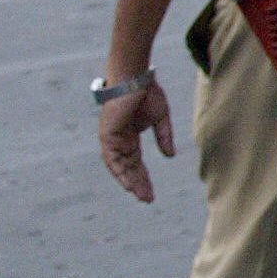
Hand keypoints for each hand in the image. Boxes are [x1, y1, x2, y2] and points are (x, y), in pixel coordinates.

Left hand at [100, 82, 175, 202]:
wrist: (134, 78)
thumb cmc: (147, 92)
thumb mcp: (161, 118)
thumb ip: (164, 137)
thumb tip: (169, 156)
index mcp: (130, 136)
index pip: (136, 162)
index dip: (143, 177)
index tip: (151, 193)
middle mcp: (119, 141)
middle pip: (129, 168)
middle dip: (138, 184)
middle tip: (148, 199)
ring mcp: (112, 139)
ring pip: (121, 166)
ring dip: (130, 181)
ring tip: (140, 195)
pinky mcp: (108, 135)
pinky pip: (113, 159)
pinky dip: (120, 172)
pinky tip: (128, 183)